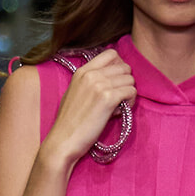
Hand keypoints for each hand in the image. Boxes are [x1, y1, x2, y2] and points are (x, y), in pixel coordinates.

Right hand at [42, 48, 135, 171]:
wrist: (63, 140)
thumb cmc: (69, 123)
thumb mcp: (75, 93)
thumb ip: (90, 82)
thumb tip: (110, 79)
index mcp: (82, 71)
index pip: (111, 54)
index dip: (119, 67)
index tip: (117, 82)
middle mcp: (91, 74)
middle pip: (124, 67)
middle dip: (125, 82)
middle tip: (119, 98)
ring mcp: (100, 85)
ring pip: (130, 80)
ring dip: (129, 93)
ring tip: (119, 107)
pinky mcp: (108, 99)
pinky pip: (131, 92)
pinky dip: (130, 102)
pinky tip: (120, 112)